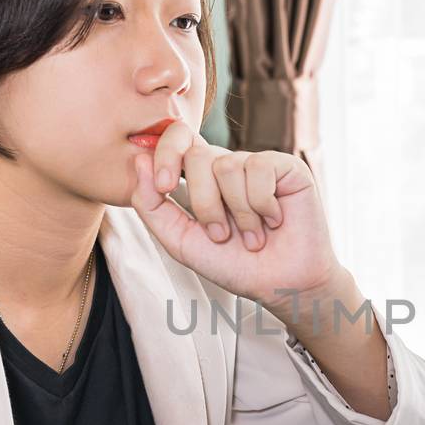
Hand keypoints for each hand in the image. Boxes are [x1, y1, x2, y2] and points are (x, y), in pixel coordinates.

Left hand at [129, 121, 339, 306]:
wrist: (280, 285)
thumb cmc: (235, 265)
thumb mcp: (180, 240)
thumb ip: (151, 204)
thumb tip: (138, 159)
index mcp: (202, 177)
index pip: (177, 139)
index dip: (165, 154)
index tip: (164, 187)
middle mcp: (228, 165)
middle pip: (197, 156)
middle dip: (204, 203)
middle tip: (221, 235)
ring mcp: (257, 164)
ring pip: (227, 165)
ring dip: (238, 212)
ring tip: (253, 235)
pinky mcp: (286, 167)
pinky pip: (259, 168)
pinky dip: (262, 204)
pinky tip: (274, 220)